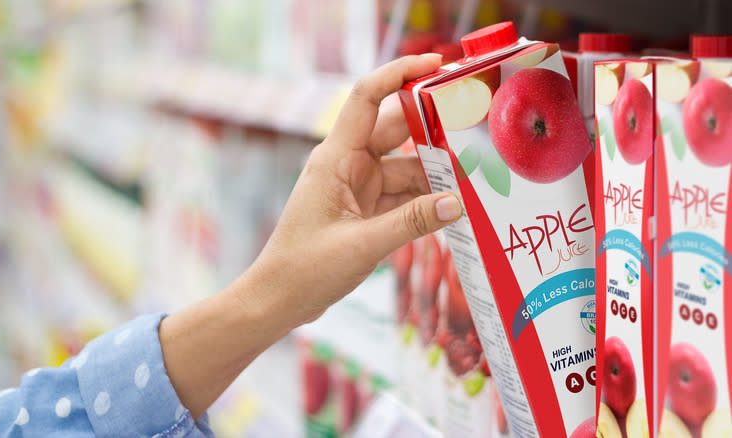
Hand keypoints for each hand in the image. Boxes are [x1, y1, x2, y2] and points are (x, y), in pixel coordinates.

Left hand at [245, 53, 462, 324]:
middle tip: (475, 128)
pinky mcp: (364, 209)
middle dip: (434, 130)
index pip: (367, 98)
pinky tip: (452, 210)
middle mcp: (347, 165)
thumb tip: (458, 202)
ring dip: (435, 176)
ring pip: (405, 168)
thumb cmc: (305, 269)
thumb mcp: (363, 245)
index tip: (435, 65)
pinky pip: (402, 195)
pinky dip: (425, 201)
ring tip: (474, 184)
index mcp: (336, 159)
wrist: (278, 299)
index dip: (399, 74)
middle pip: (396, 131)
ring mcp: (357, 187)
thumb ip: (413, 222)